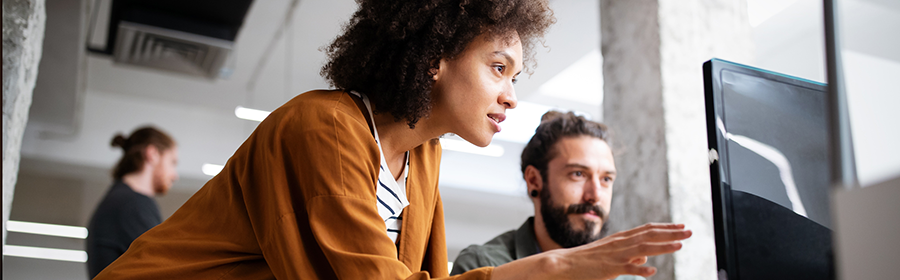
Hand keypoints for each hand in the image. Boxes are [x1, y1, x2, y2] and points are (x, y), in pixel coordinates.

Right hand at [551, 223, 691, 279]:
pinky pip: (627, 268)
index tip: (681, 226)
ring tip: (680, 246)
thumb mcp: (611, 253)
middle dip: (671, 233)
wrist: (565, 263)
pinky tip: (652, 270)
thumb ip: (629, 253)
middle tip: (690, 231)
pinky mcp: (609, 268)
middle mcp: (620, 243)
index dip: (665, 227)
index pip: (647, 229)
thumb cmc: (588, 260)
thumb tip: (646, 256)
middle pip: (650, 235)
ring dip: (663, 247)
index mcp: (621, 238)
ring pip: (643, 248)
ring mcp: (615, 255)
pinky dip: (640, 268)